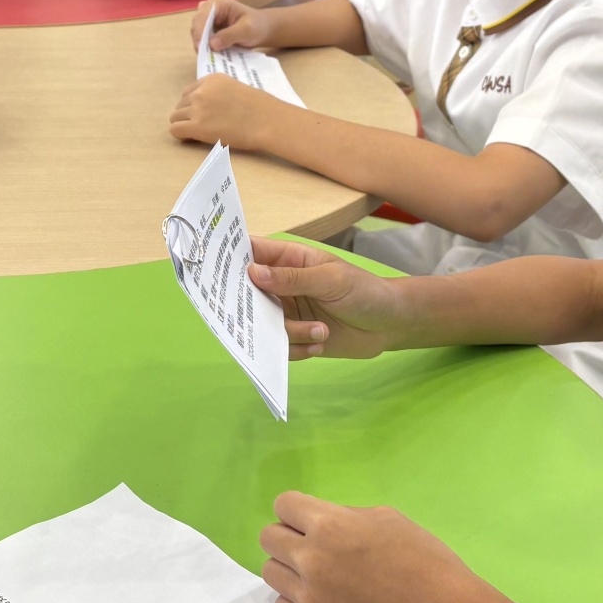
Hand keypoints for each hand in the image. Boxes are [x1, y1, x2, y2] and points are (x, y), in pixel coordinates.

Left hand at [169, 73, 282, 150]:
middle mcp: (201, 91)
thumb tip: (206, 106)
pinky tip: (193, 138)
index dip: (194, 105)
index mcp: (211, 80)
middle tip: (204, 125)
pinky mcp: (197, 127)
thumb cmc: (259, 107)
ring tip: (199, 132)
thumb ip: (217, 92)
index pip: (189, 92)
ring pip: (175, 117)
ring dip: (184, 125)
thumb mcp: (235, 88)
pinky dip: (182, 135)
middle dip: (188, 115)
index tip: (204, 114)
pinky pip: (175, 130)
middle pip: (180, 105)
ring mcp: (198, 108)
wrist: (267, 120)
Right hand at [190, 0, 275, 51]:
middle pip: (196, 24)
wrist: (261, 29)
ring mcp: (207, 19)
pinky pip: (201, 39)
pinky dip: (204, 47)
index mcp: (217, 2)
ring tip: (208, 57)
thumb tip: (211, 45)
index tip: (201, 47)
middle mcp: (208, 8)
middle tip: (204, 55)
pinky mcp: (208, 29)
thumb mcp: (246, 30)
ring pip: (197, 33)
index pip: (202, 16)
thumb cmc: (256, 25)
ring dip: (201, 45)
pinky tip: (210, 55)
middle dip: (199, 40)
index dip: (199, 31)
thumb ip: (229, 35)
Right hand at [246, 236, 410, 359]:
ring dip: (292, 332)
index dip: (230, 258)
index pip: (251, 253)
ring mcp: (287, 313)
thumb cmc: (365, 291)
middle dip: (255, 308)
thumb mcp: (331, 279)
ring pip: (265, 326)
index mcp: (289, 260)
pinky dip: (297, 349)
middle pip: (248, 294)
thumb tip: (252, 273)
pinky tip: (320, 343)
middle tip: (268, 317)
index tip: (213, 270)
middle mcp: (282, 286)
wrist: (390, 324)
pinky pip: (279, 347)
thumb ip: (292, 278)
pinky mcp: (295, 338)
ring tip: (321, 331)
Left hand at [260, 492, 488, 602]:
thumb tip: (320, 523)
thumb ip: (345, 517)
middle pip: (268, 539)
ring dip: (290, 570)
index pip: (283, 505)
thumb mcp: (388, 519)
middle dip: (288, 537)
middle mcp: (311, 561)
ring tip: (321, 577)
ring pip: (271, 574)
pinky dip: (297, 602)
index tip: (310, 521)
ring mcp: (310, 600)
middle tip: (314, 548)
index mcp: (329, 526)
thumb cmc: (425, 561)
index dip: (297, 511)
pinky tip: (324, 602)